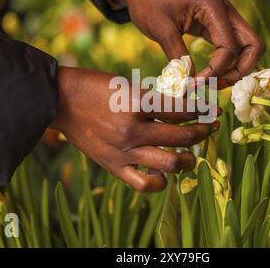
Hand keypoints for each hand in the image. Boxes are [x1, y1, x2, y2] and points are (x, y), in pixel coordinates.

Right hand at [50, 67, 219, 191]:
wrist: (59, 101)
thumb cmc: (92, 87)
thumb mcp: (126, 85)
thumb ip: (152, 101)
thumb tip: (180, 110)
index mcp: (137, 103)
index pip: (182, 109)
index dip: (202, 109)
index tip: (210, 109)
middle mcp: (133, 130)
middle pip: (183, 136)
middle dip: (204, 131)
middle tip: (211, 128)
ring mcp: (124, 151)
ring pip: (171, 162)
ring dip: (189, 158)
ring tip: (192, 155)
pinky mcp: (113, 166)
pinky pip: (144, 184)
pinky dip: (160, 182)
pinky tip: (163, 173)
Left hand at [115, 0, 264, 86]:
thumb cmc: (149, 1)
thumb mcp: (160, 29)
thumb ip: (177, 56)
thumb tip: (189, 84)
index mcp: (214, 8)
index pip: (230, 48)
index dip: (216, 71)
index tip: (195, 84)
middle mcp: (226, 12)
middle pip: (253, 46)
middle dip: (239, 71)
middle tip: (215, 85)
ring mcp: (224, 19)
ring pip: (247, 48)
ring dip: (236, 69)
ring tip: (212, 83)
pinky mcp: (217, 26)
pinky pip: (233, 47)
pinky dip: (227, 64)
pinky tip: (210, 75)